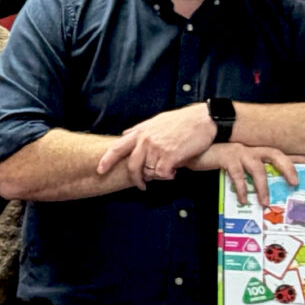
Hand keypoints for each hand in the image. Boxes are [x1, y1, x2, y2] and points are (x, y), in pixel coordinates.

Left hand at [97, 103, 218, 188]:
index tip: (100, 170)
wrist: (204, 119)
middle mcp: (146, 140)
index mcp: (141, 132)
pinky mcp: (170, 156)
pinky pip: (162, 174)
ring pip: (149, 171)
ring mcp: (157, 148)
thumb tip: (126, 133)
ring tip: (168, 171)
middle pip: (132, 166)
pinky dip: (168, 176)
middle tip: (141, 185)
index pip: (117, 147)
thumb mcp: (157, 120)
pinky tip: (174, 171)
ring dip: (157, 175)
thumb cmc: (183, 120)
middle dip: (136, 178)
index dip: (107, 160)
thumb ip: (141, 129)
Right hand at [188, 142, 301, 204]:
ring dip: (263, 186)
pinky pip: (237, 175)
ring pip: (258, 168)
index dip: (297, 157)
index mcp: (255, 150)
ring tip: (265, 202)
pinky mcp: (227, 157)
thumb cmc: (217, 158)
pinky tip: (242, 199)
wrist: (195, 148)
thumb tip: (261, 191)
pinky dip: (241, 188)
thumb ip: (248, 172)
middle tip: (295, 183)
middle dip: (287, 166)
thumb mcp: (236, 164)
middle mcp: (250, 149)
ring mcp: (239, 152)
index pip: (280, 153)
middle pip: (275, 154)